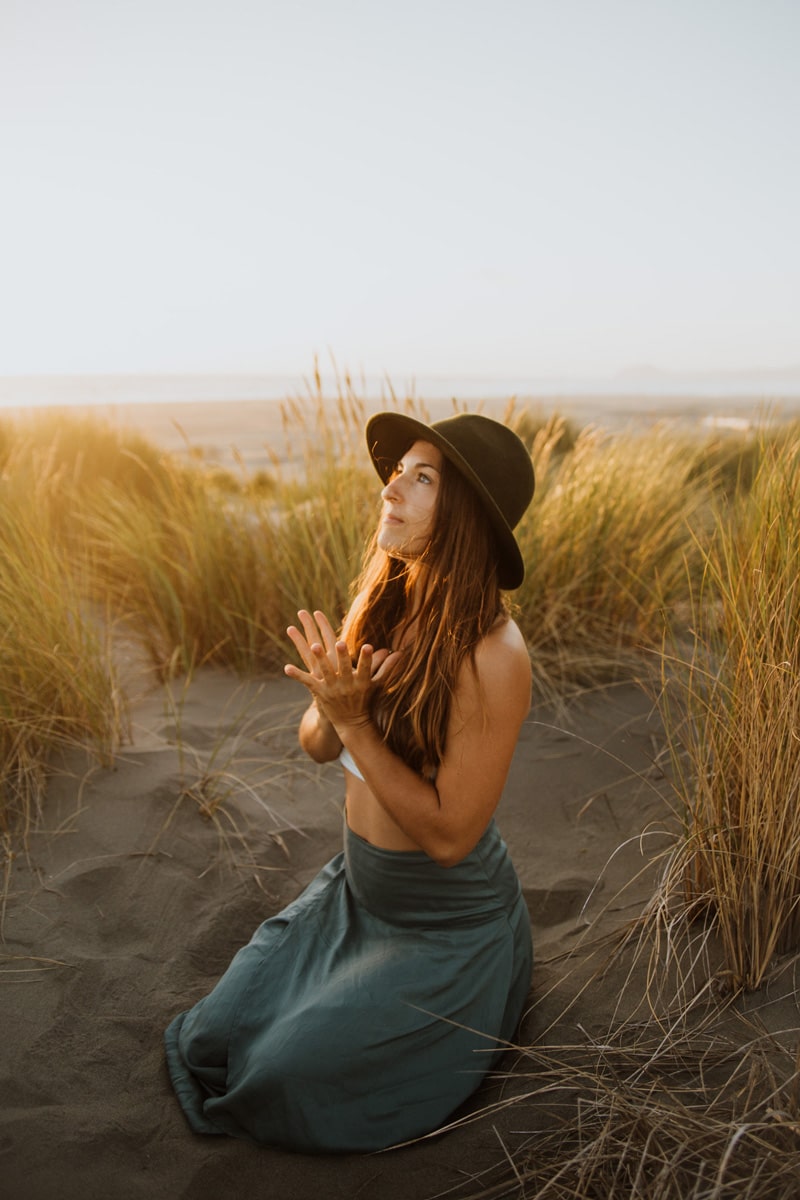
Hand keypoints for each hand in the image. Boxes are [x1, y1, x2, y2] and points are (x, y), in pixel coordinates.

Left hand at [284, 609, 398, 730]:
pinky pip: (307, 682)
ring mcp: (331, 689)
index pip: (365, 669)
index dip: (367, 659)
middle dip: (341, 656)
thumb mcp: (377, 685)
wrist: (351, 724)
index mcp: (361, 682)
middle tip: (339, 643)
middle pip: (343, 669)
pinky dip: (296, 675)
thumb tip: (400, 652)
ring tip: (314, 645)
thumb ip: (387, 668)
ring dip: (320, 659)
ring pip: (325, 672)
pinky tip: (286, 667)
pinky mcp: (319, 692)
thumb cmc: (365, 700)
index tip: (369, 646)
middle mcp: (346, 685)